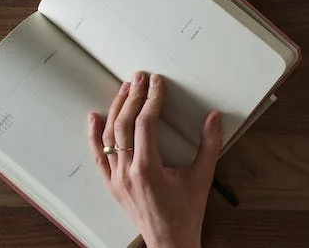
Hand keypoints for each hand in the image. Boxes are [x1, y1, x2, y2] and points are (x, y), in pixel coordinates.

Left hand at [88, 72, 221, 247]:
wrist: (169, 241)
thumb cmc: (186, 212)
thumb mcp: (202, 176)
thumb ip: (209, 144)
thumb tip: (214, 116)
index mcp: (148, 169)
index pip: (146, 124)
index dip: (152, 99)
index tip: (157, 83)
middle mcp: (127, 173)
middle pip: (124, 126)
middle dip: (132, 97)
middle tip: (139, 77)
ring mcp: (116, 179)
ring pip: (108, 137)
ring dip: (115, 110)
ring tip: (124, 89)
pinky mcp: (112, 185)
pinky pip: (98, 157)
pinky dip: (94, 135)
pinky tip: (94, 117)